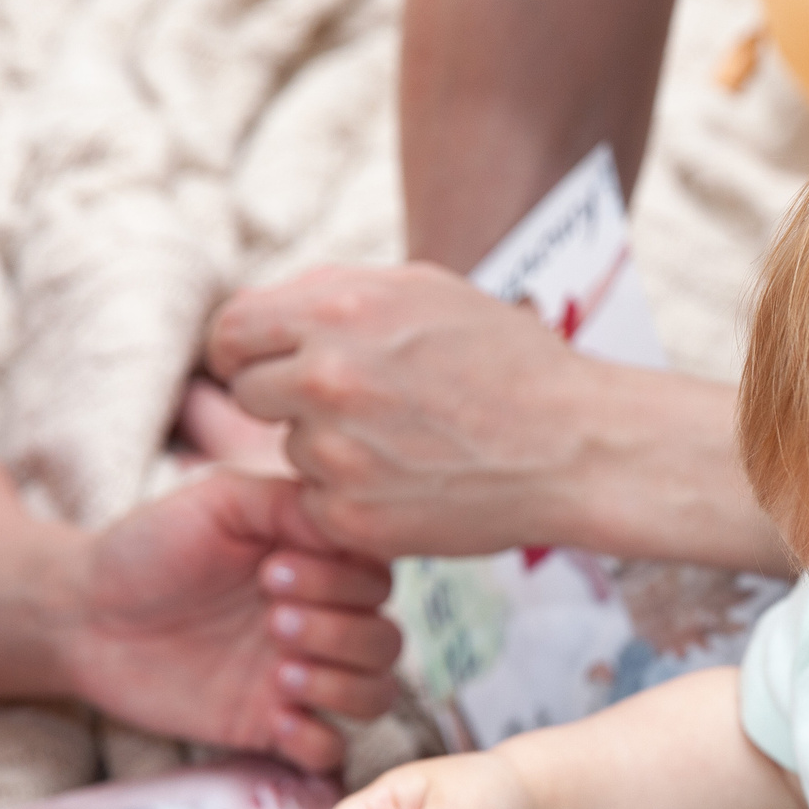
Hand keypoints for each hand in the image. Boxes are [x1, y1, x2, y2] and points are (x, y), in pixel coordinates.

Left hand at [65, 471, 399, 772]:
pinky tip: (275, 719)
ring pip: (377, 695)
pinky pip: (331, 750)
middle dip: (338, 634)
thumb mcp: (219, 502)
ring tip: (281, 674)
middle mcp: (323, 621)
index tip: (271, 571)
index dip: (342, 582)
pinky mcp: (270, 726)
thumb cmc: (149, 547)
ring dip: (341, 686)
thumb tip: (345, 519)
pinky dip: (317, 739)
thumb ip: (287, 501)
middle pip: (386, 642)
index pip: (380, 580)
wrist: (83, 615)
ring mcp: (301, 677)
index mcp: (321, 565)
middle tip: (271, 621)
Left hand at [207, 263, 594, 559]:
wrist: (575, 447)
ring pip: (290, 450)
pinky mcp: (353, 515)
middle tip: (344, 408)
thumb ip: (337, 294)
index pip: (232, 330)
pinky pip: (318, 502)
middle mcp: (326, 378)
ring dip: (328, 448)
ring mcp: (336, 452)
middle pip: (249, 393)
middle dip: (284, 398)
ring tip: (403, 441)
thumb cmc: (511, 363)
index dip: (247, 349)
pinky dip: (353, 496)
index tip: (270, 364)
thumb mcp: (427, 292)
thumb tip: (272, 308)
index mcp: (338, 310)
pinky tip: (410, 480)